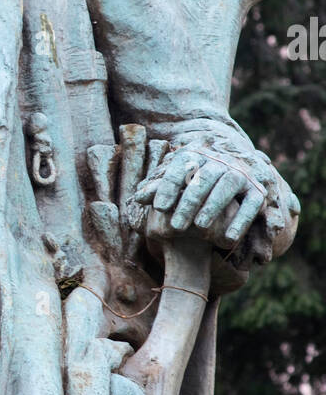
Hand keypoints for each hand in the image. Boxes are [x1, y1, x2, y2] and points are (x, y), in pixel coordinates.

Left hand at [133, 145, 282, 249]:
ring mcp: (240, 174)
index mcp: (195, 156)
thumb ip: (157, 192)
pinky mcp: (257, 190)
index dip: (168, 186)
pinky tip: (227, 238)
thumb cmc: (190, 189)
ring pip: (228, 184)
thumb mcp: (174, 187)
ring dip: (214, 206)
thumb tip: (137, 198)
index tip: (158, 207)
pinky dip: (241, 220)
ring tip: (200, 227)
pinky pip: (251, 203)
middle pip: (204, 177)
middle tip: (176, 227)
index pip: (181, 166)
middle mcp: (219, 161)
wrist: (229, 183)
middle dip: (189, 202)